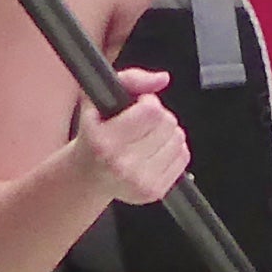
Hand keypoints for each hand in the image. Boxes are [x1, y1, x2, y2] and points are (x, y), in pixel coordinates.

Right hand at [77, 68, 185, 205]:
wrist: (88, 175)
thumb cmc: (94, 133)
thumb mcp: (98, 98)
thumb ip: (131, 79)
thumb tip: (163, 79)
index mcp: (104, 141)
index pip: (152, 110)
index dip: (147, 101)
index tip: (137, 106)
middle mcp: (122, 164)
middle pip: (167, 123)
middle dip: (157, 117)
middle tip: (140, 124)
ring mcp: (140, 181)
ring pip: (178, 139)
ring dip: (166, 133)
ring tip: (146, 137)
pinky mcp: (155, 191)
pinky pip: (183, 157)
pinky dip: (172, 150)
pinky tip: (153, 151)